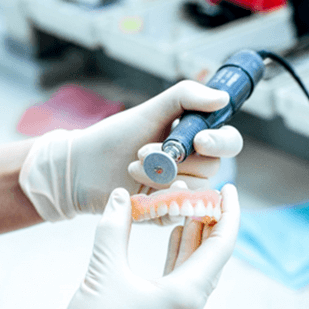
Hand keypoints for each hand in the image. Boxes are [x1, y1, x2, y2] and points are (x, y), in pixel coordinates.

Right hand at [11, 184, 239, 308]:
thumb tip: (120, 195)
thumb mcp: (103, 272)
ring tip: (191, 207)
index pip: (222, 245)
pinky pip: (183, 279)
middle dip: (210, 222)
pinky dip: (180, 255)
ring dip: (195, 237)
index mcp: (186, 294)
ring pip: (198, 267)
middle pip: (213, 256)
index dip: (228, 213)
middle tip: (204, 192)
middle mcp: (192, 306)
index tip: (229, 189)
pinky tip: (174, 236)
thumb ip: (114, 228)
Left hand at [19, 81, 242, 221]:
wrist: (81, 167)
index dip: (220, 142)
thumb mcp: (150, 111)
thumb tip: (222, 97)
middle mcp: (192, 166)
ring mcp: (179, 190)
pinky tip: (141, 192)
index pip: (227, 142)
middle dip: (179, 160)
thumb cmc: (114, 137)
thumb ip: (186, 97)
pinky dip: (162, 200)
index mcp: (193, 139)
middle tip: (144, 151)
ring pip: (195, 190)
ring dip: (163, 178)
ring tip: (133, 168)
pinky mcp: (166, 211)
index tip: (200, 140)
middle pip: (213, 167)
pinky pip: (180, 211)